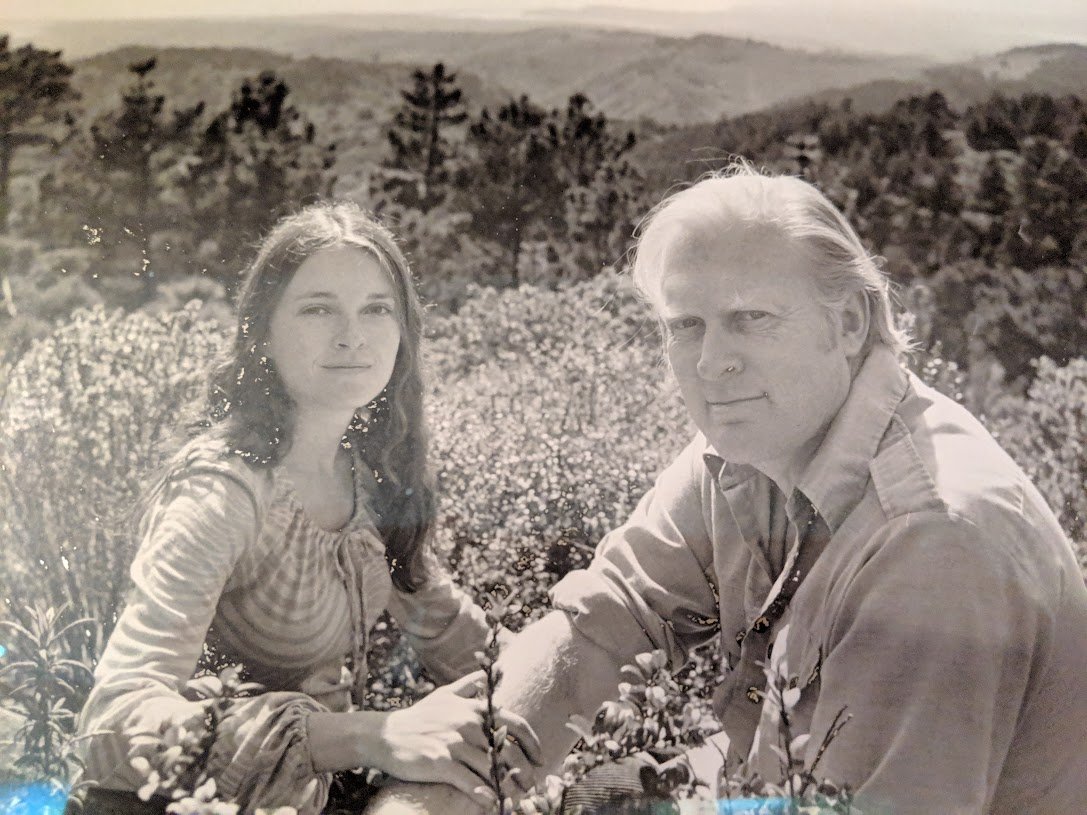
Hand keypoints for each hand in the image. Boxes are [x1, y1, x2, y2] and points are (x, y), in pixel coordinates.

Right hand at [375, 672, 541, 808]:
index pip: (514, 723)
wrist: (385, 735)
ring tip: (516, 798)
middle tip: (532, 786)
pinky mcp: (441, 762)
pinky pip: (470, 782)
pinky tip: (492, 804)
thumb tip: (490, 671)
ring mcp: (454, 743)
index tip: (541, 758)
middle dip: (523, 771)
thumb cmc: (418, 716)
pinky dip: (484, 796)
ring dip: (508, 787)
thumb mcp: (444, 694)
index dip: (531, 742)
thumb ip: (470, 684)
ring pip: (492, 768)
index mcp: (474, 707)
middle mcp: (468, 723)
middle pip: (507, 750)